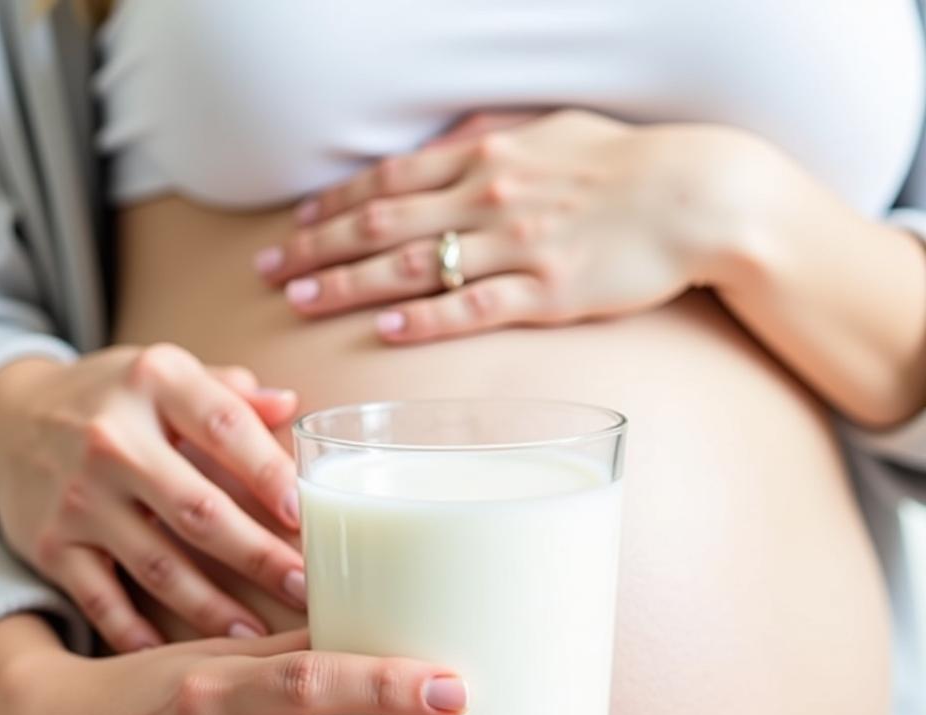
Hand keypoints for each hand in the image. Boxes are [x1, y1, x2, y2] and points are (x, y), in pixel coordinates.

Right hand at [0, 344, 306, 649]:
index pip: (225, 428)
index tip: (308, 515)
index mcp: (155, 383)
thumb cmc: (113, 399)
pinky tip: (181, 658)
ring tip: (259, 638)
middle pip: (199, 509)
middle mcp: (112, 439)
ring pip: (159, 565)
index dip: (270, 474)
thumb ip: (228, 392)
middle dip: (257, 556)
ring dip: (213, 608)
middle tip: (303, 588)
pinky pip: (102, 599)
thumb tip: (291, 406)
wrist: (5, 420)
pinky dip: (139, 634)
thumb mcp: (165, 374)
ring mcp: (78, 497)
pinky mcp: (51, 545)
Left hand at [256, 110, 757, 342]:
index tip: (292, 228)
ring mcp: (515, 246)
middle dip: (317, 248)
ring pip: (412, 267)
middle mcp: (488, 196)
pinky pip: (471, 308)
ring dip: (349, 284)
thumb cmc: (621, 162)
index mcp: (485, 156)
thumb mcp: (548, 131)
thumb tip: (441, 151)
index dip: (332, 207)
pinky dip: (423, 320)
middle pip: (380, 224)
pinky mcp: (547, 292)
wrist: (696, 194)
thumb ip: (487, 142)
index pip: (387, 183)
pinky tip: (384, 331)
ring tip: (302, 303)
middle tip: (269, 272)